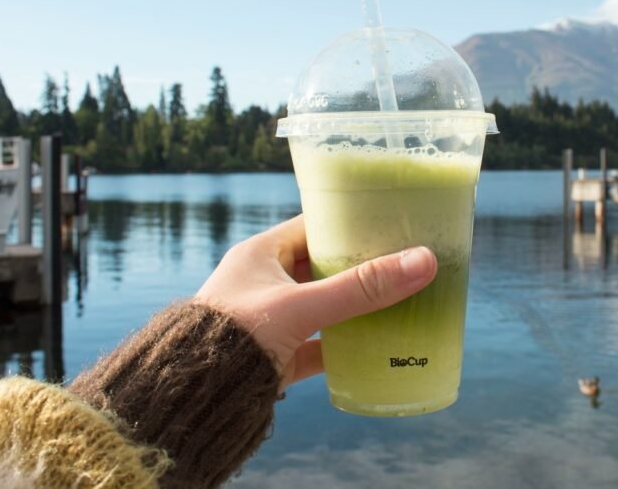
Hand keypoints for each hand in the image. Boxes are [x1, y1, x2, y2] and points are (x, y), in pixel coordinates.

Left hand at [195, 215, 436, 388]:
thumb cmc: (236, 336)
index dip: (350, 221)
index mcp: (261, 254)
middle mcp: (265, 283)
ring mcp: (273, 320)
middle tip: (406, 259)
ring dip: (359, 306)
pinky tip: (381, 344)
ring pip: (326, 306)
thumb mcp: (301, 306)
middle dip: (363, 266)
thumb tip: (423, 261)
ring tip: (403, 297)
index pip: (313, 225)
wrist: (193, 399)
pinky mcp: (280, 355)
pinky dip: (349, 345)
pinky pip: (323, 344)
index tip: (389, 218)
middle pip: (325, 266)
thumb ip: (360, 287)